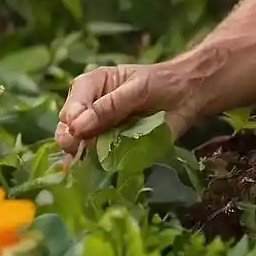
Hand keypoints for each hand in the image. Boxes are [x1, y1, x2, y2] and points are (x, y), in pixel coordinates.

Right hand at [55, 60, 199, 160]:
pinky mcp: (111, 146)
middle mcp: (89, 107)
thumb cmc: (161, 83)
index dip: (73, 119)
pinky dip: (94, 165)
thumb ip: (110, 107)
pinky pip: (96, 158)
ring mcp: (98, 129)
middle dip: (71, 139)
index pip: (72, 104)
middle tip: (78, 150)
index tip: (79, 132)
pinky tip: (92, 171)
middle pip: (68, 126)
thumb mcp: (137, 89)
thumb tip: (79, 126)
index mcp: (90, 85)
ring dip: (81, 154)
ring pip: (78, 145)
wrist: (187, 95)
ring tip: (86, 161)